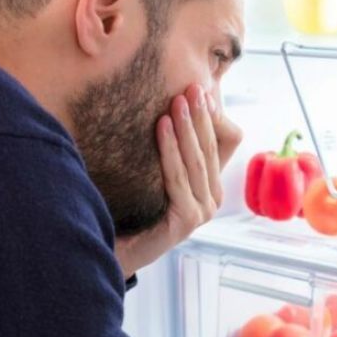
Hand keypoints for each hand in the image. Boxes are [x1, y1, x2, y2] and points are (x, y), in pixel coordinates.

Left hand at [114, 85, 241, 277]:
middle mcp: (211, 199)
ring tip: (177, 100)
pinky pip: (178, 177)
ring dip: (187, 127)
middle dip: (201, 116)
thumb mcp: (157, 172)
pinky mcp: (187, 221)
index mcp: (210, 186)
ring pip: (196, 160)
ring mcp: (202, 212)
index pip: (222, 144)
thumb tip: (170, 105)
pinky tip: (161, 126)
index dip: (213, 118)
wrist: (114, 250)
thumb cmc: (133, 209)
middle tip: (192, 86)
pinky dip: (170, 149)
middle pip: (210, 149)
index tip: (202, 91)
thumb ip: (170, 148)